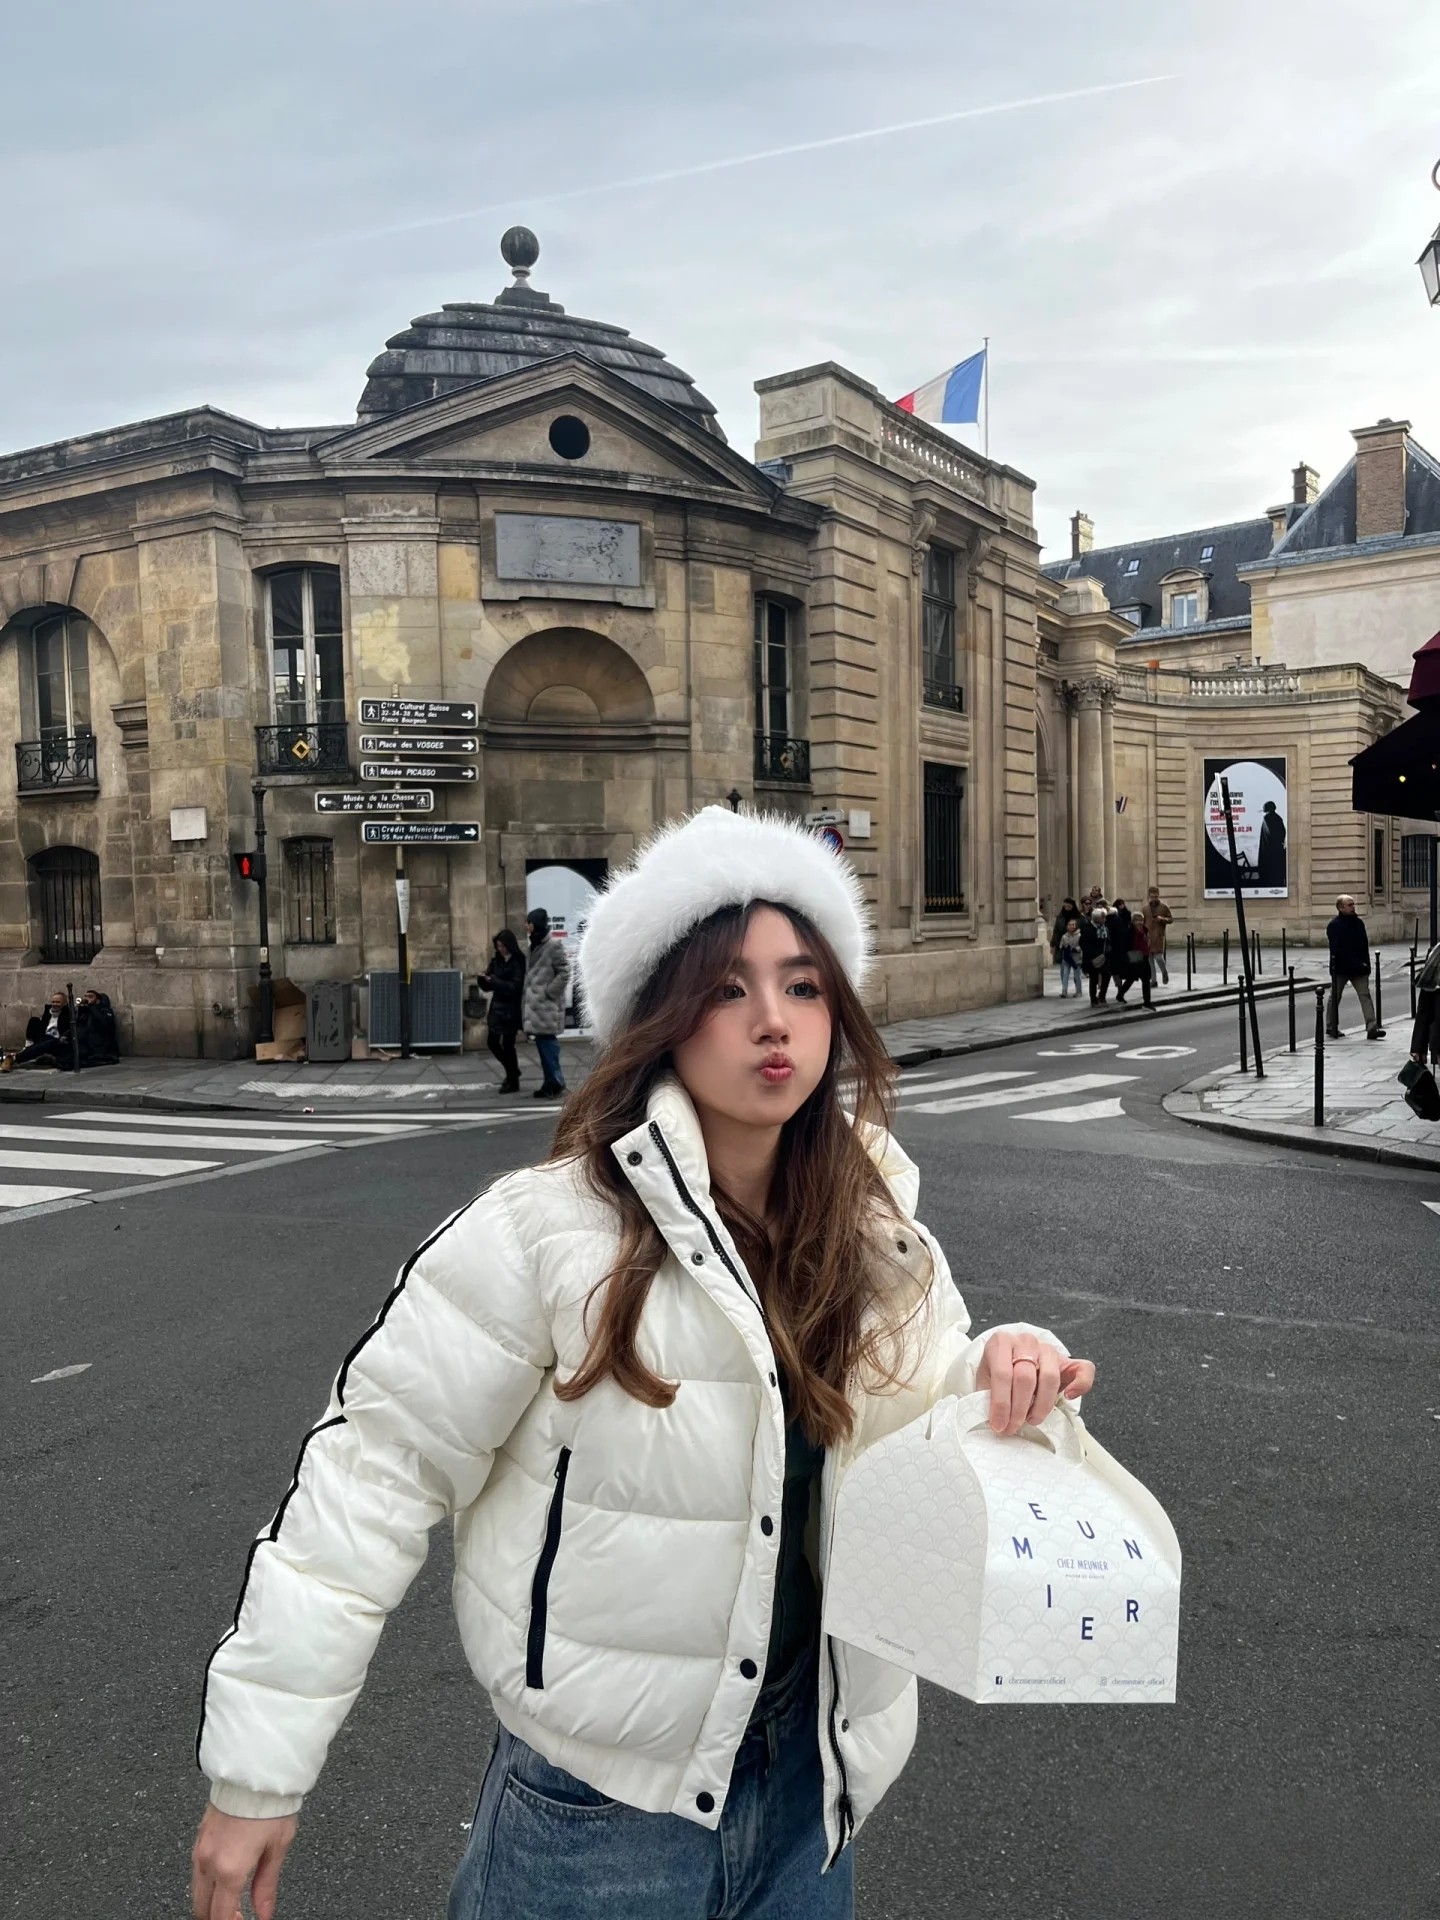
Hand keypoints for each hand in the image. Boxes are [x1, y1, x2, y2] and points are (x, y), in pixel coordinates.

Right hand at [191, 1806, 296, 1919]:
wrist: (256, 1771)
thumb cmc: (269, 1803)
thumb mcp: (277, 1848)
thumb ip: (267, 1886)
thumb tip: (264, 1913)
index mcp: (230, 1869)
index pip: (221, 1915)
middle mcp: (209, 1861)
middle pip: (202, 1907)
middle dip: (217, 1917)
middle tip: (238, 1915)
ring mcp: (201, 1848)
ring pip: (196, 1891)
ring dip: (210, 1902)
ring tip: (233, 1900)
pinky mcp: (199, 1837)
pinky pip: (196, 1871)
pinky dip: (206, 1883)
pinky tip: (223, 1879)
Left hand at [977, 1331, 1094, 1436]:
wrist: (1012, 1363)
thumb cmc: (997, 1375)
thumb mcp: (985, 1381)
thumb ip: (987, 1396)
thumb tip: (994, 1420)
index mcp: (1001, 1343)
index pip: (1002, 1373)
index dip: (1000, 1403)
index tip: (999, 1425)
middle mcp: (1025, 1341)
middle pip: (1025, 1377)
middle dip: (1018, 1409)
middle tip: (1013, 1428)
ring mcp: (1047, 1349)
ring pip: (1050, 1377)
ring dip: (1041, 1405)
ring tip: (1032, 1419)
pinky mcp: (1067, 1359)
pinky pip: (1083, 1369)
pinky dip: (1080, 1385)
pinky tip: (1068, 1396)